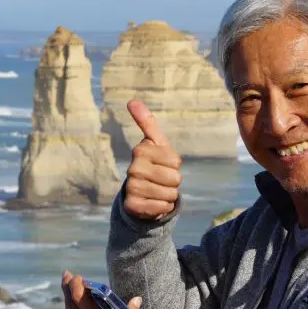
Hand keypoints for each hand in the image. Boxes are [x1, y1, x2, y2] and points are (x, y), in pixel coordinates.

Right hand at [124, 100, 181, 219]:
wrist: (142, 192)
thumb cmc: (154, 162)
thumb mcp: (155, 142)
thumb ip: (147, 122)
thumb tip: (132, 101)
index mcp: (141, 150)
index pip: (175, 161)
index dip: (175, 165)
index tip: (164, 163)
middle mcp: (133, 168)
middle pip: (174, 179)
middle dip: (174, 181)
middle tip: (161, 179)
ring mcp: (132, 187)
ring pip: (169, 194)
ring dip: (169, 195)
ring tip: (158, 190)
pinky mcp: (133, 205)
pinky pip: (161, 207)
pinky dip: (163, 207)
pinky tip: (155, 202)